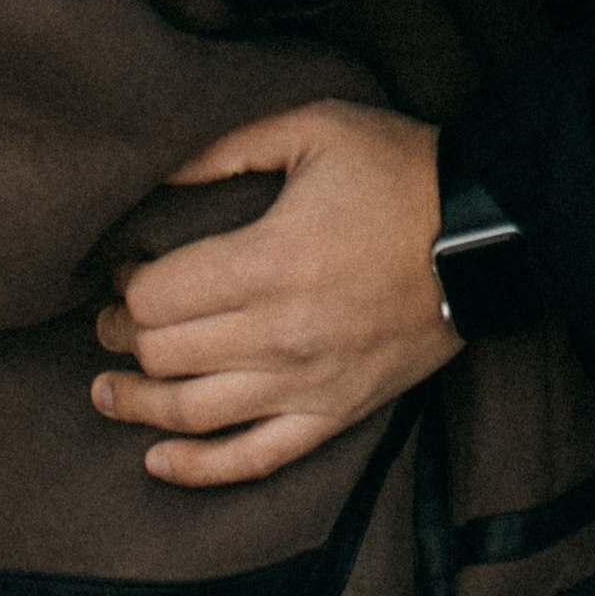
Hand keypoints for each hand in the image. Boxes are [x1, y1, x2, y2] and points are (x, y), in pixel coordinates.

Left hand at [91, 100, 458, 485]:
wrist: (486, 232)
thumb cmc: (398, 171)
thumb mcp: (313, 128)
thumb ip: (228, 148)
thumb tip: (158, 172)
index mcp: (268, 262)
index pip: (158, 297)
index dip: (125, 288)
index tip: (121, 274)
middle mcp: (281, 334)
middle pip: (167, 355)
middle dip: (124, 340)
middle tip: (109, 323)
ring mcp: (309, 383)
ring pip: (196, 414)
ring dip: (138, 405)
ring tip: (108, 390)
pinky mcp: (336, 413)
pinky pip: (257, 458)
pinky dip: (200, 468)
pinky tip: (158, 460)